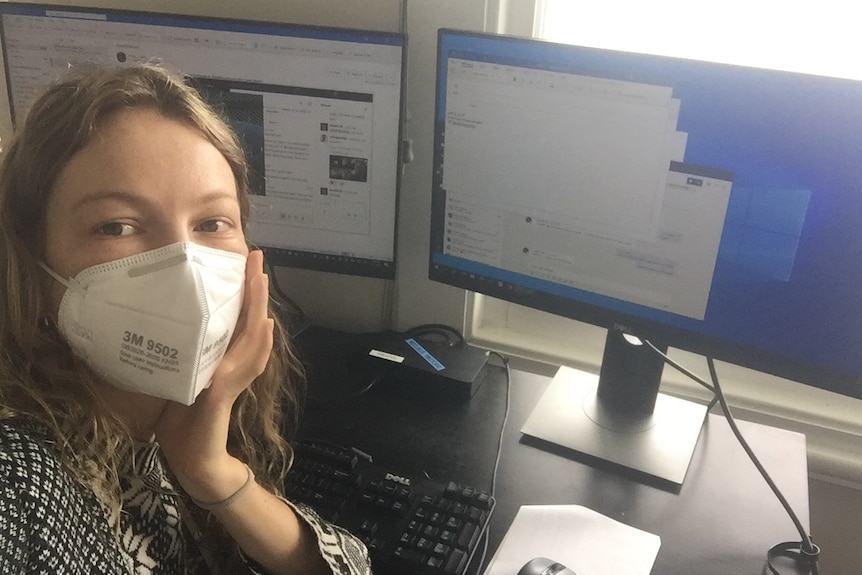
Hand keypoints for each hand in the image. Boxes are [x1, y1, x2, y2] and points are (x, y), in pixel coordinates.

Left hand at [154, 249, 273, 500]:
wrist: (192, 462)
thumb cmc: (182, 424)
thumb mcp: (177, 380)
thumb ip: (179, 357)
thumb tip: (158, 325)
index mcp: (221, 360)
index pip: (235, 319)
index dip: (242, 292)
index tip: (242, 263)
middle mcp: (232, 365)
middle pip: (250, 320)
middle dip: (255, 289)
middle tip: (257, 257)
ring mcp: (232, 378)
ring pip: (253, 337)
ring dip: (259, 308)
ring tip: (261, 280)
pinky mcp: (223, 393)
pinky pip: (246, 364)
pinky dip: (258, 345)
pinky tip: (264, 327)